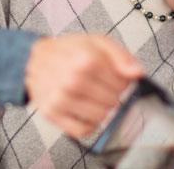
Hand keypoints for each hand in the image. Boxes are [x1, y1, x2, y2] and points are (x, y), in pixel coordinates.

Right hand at [25, 34, 144, 137]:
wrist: (35, 60)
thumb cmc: (69, 51)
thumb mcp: (97, 42)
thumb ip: (121, 56)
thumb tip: (138, 73)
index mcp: (87, 60)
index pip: (123, 84)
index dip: (124, 82)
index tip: (116, 78)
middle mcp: (73, 80)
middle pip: (114, 101)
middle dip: (114, 95)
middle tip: (104, 87)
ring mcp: (61, 99)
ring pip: (101, 117)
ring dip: (103, 110)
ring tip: (95, 98)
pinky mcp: (53, 114)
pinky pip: (83, 131)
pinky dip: (90, 125)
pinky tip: (87, 112)